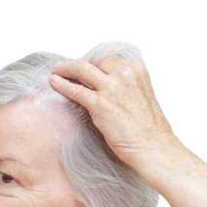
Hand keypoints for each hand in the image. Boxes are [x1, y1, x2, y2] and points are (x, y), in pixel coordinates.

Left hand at [49, 56, 181, 172]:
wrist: (153, 147)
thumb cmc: (147, 128)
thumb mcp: (139, 95)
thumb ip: (123, 86)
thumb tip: (102, 86)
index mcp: (136, 70)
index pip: (107, 60)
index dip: (91, 64)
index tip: (80, 68)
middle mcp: (125, 74)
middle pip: (92, 63)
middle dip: (76, 65)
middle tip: (63, 68)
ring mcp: (112, 88)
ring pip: (81, 70)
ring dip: (65, 69)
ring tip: (55, 71)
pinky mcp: (101, 104)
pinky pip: (75, 90)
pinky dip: (62, 85)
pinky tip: (53, 82)